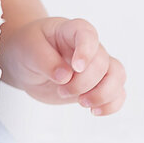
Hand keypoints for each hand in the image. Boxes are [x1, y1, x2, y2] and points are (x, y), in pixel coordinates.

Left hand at [0, 17, 126, 114]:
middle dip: (83, 82)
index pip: (88, 34)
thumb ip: (45, 60)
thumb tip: (65, 76)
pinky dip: (112, 105)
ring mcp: (95, 66)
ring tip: (82, 103)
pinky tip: (95, 111)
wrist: (26, 62)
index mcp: (71, 30)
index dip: (86, 50)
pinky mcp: (97, 85)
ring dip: (103, 94)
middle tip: (61, 90)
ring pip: (117, 76)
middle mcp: (89, 47)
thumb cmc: (28, 48)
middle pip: (102, 63)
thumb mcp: (29, 49)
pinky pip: (117, 93)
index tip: (76, 67)